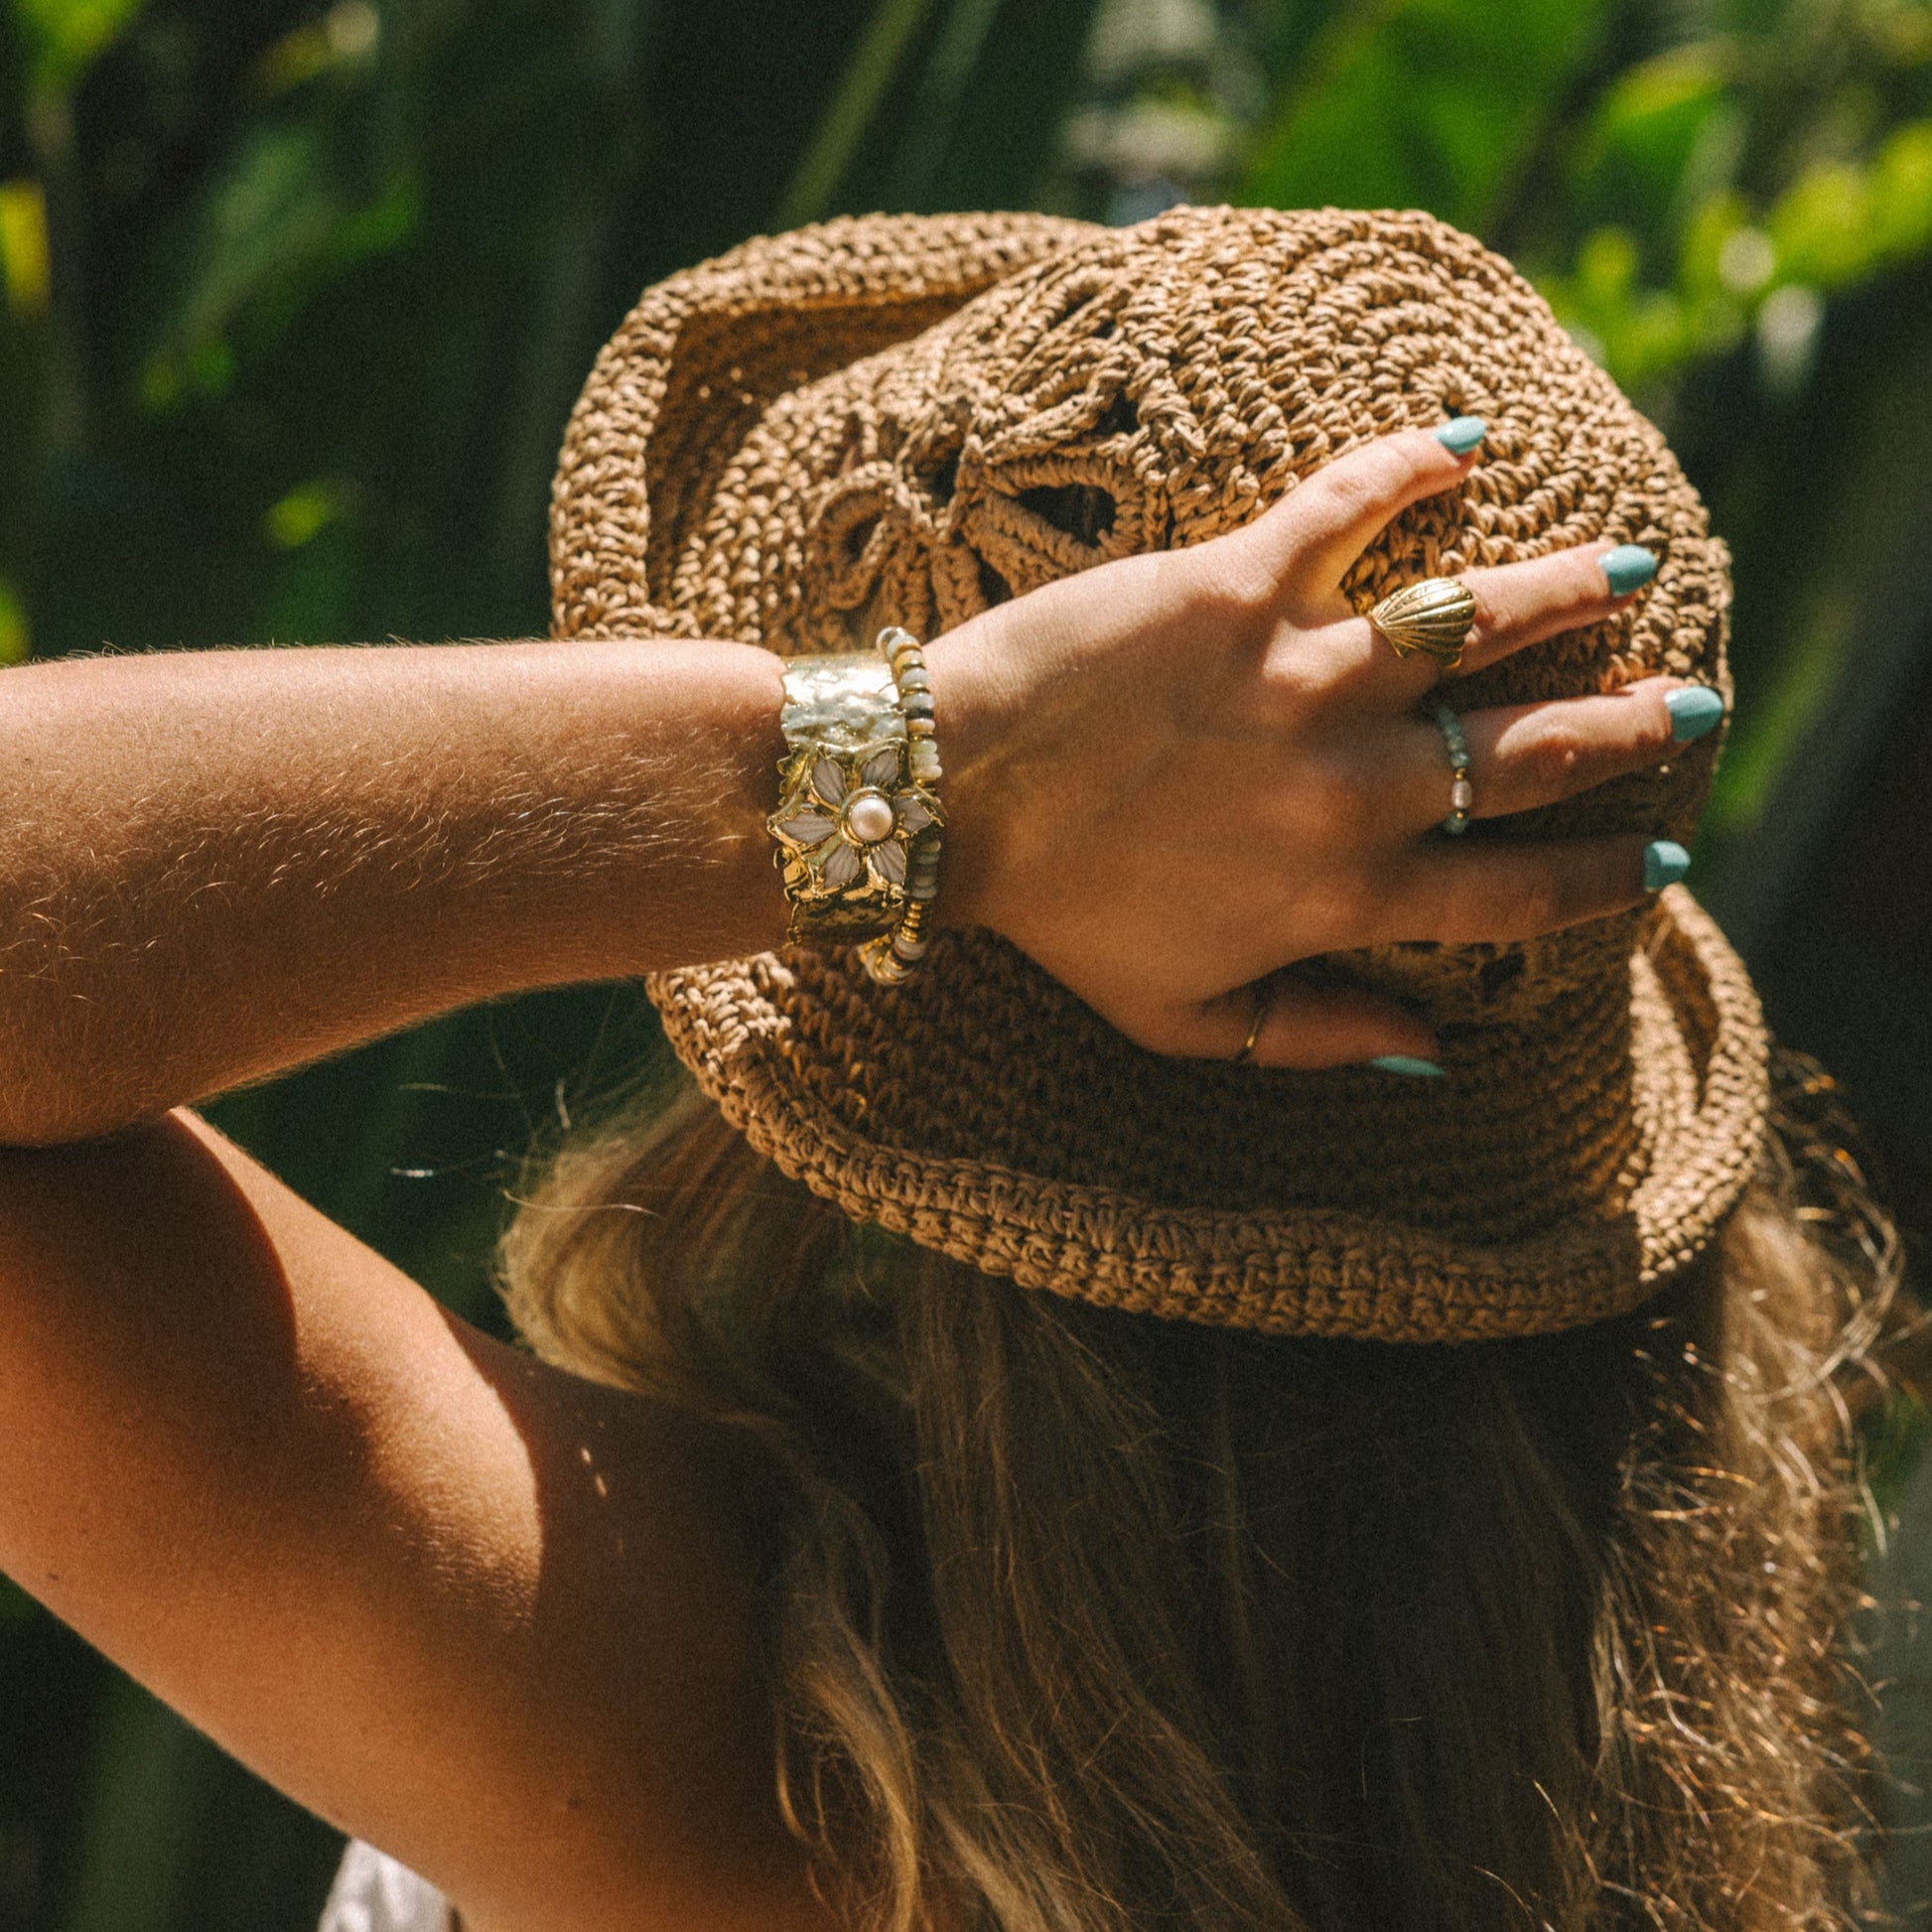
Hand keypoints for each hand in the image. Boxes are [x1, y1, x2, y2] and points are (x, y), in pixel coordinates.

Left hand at [926, 426, 1707, 1069]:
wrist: (940, 802)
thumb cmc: (1055, 915)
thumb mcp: (1178, 1019)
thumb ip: (1312, 1036)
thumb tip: (1430, 1053)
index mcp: (1342, 896)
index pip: (1519, 892)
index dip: (1607, 881)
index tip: (1666, 863)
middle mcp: (1348, 788)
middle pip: (1532, 750)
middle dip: (1630, 728)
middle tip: (1688, 702)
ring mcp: (1300, 678)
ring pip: (1477, 622)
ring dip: (1565, 593)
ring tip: (1624, 570)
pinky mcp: (1235, 586)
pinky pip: (1349, 506)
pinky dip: (1414, 462)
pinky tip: (1467, 436)